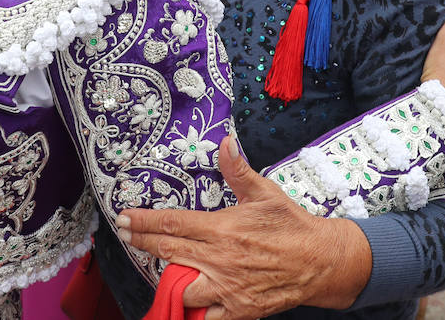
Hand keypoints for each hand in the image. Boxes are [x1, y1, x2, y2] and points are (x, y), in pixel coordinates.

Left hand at [116, 137, 370, 319]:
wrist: (321, 261)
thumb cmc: (292, 225)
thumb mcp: (265, 192)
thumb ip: (238, 170)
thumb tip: (225, 143)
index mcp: (223, 229)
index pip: (173, 223)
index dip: (144, 221)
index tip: (124, 217)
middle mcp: (220, 259)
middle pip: (167, 251)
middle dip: (141, 241)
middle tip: (124, 233)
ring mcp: (227, 288)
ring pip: (179, 286)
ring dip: (164, 277)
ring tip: (155, 266)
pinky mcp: (238, 309)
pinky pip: (205, 317)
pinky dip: (190, 311)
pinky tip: (180, 302)